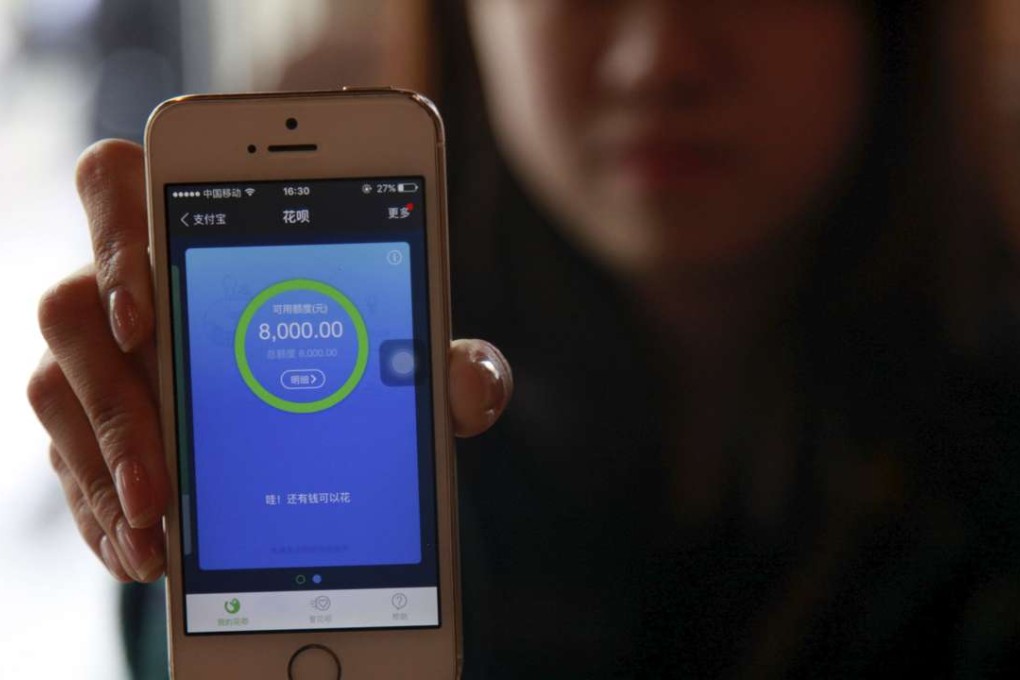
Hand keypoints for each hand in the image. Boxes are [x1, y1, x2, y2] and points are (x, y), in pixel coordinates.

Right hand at [27, 139, 512, 582]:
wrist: (324, 434)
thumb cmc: (363, 369)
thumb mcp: (411, 369)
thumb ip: (448, 366)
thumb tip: (473, 387)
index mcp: (202, 236)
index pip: (121, 183)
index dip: (114, 232)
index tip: (143, 309)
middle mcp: (135, 292)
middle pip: (70, 309)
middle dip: (111, 400)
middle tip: (160, 479)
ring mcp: (107, 361)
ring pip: (58, 392)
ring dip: (105, 470)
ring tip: (161, 535)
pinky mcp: (95, 427)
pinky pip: (71, 463)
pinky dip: (105, 513)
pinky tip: (151, 554)